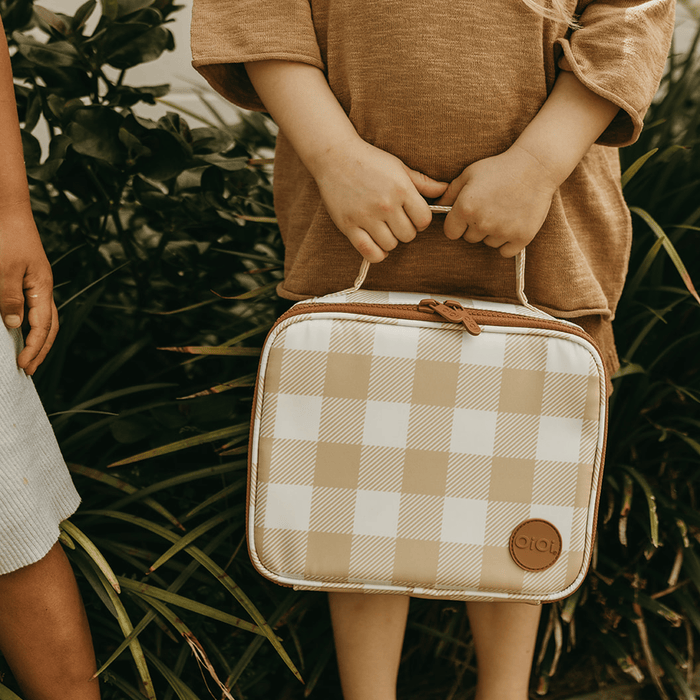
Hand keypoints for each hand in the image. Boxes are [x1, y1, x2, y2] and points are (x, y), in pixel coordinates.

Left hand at [0, 212, 57, 374]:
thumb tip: (15, 326)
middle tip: (29, 369)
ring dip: (39, 340)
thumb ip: (10, 299)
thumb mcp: (3, 270)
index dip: (34, 348)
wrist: (7, 209)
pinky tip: (22, 329)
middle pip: (50, 326)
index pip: (43, 326)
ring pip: (45, 318)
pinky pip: (35, 308)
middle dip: (41, 350)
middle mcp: (44, 287)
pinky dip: (32, 324)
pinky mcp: (28, 277)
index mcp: (42, 287)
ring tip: (30, 355)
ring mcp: (37, 282)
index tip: (22, 365)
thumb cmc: (6, 236)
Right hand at [314, 137, 448, 262]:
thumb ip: (423, 182)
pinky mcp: (349, 226)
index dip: (421, 221)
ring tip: (384, 229)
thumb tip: (445, 189)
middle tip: (396, 222)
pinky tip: (376, 243)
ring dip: (390, 241)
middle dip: (405, 231)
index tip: (412, 217)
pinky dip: (376, 253)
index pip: (424, 220)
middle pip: (408, 235)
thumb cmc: (369, 160)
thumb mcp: (399, 167)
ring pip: (391, 245)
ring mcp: (366, 217)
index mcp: (401, 189)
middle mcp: (386, 205)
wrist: (335, 156)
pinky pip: (370, 252)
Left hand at [436, 144, 557, 257]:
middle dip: (475, 227)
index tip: (466, 216)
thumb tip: (436, 207)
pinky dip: (508, 242)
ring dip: (493, 233)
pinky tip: (513, 223)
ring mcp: (503, 231)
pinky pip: (505, 251)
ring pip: (488, 243)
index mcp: (465, 208)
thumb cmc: (500, 167)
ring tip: (504, 211)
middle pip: (470, 238)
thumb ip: (449, 193)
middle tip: (490, 208)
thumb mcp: (469, 174)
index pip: (451, 232)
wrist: (536, 166)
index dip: (457, 224)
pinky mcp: (521, 237)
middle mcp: (482, 223)